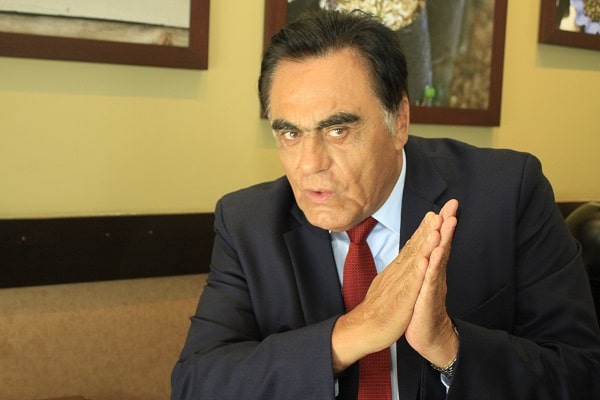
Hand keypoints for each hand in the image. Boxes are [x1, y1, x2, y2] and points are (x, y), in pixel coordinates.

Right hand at [331, 202, 454, 372]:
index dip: (424, 229)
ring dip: (425, 242)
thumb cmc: (378, 308)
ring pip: (414, 260)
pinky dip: (418, 271)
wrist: (364, 328)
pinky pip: (410, 284)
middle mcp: (398, 272)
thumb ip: (398, 270)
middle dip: (429, 228)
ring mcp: (398, 284)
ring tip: (435, 226)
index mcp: (398, 270)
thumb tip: (405, 258)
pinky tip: (424, 260)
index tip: (436, 214)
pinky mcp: (400, 299)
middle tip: (440, 210)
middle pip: (415, 246)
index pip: (413, 245)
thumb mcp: (390, 284)